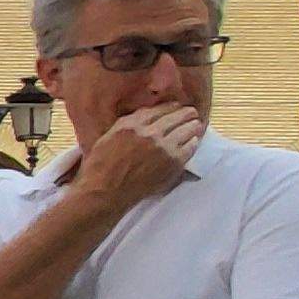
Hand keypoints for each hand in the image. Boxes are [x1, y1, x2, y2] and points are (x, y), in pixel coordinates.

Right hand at [75, 105, 208, 209]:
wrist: (106, 191)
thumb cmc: (101, 166)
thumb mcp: (108, 136)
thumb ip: (127, 124)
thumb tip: (145, 116)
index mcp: (131, 125)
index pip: (158, 109)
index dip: (170, 107)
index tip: (176, 106)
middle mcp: (149, 133)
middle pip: (175, 116)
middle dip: (185, 113)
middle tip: (192, 113)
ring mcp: (163, 148)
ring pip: (187, 130)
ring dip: (193, 125)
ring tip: (196, 125)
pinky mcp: (173, 162)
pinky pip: (190, 147)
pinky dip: (193, 142)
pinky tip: (194, 141)